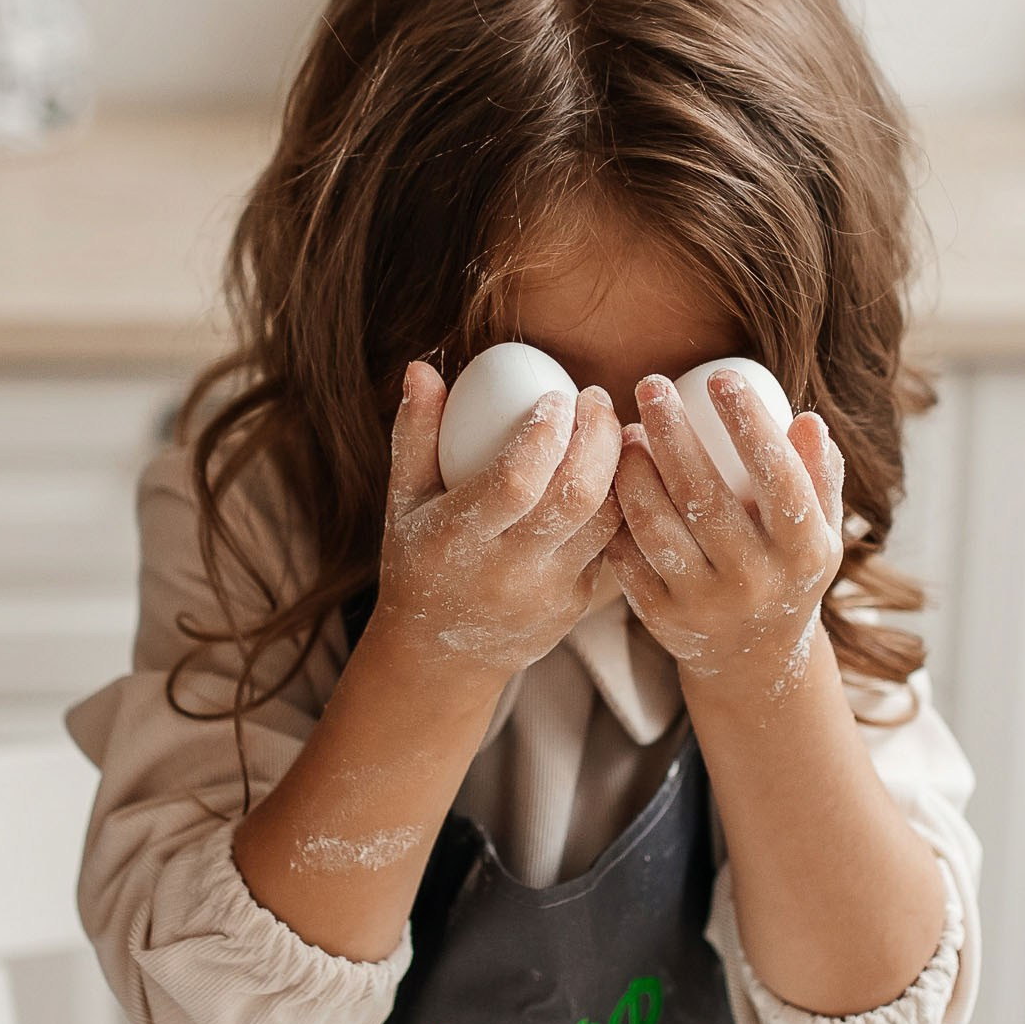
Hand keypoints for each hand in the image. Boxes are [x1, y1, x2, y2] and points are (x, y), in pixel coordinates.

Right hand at [369, 358, 622, 689]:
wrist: (439, 658)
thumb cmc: (416, 562)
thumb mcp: (401, 501)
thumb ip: (413, 433)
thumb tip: (421, 365)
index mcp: (459, 540)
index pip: (516, 480)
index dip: (544, 433)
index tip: (557, 395)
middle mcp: (508, 570)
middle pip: (577, 497)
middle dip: (599, 437)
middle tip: (597, 398)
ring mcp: (549, 592)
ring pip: (609, 521)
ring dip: (623, 468)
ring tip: (617, 428)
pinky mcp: (576, 604)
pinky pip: (612, 544)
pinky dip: (622, 502)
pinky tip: (619, 470)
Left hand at [609, 366, 844, 698]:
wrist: (755, 658)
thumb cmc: (788, 569)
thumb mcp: (821, 530)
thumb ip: (821, 475)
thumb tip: (807, 420)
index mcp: (805, 552)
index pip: (781, 480)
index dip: (750, 425)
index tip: (721, 377)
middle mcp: (756, 582)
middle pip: (704, 496)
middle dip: (672, 432)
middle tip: (650, 386)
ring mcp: (706, 605)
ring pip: (656, 526)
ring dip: (634, 471)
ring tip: (627, 432)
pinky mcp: (662, 620)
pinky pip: (628, 556)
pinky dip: (616, 514)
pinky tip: (611, 478)